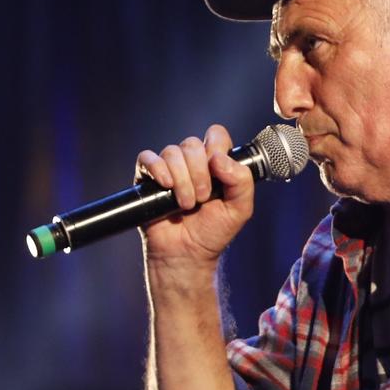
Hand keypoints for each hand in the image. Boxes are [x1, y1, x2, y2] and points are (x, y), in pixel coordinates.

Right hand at [137, 124, 256, 271]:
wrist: (186, 255)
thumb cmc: (212, 232)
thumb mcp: (239, 209)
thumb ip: (242, 181)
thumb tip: (219, 158)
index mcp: (214, 164)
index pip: (215, 135)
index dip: (216, 147)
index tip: (218, 171)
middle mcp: (191, 162)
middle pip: (192, 144)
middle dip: (199, 173)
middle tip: (203, 198)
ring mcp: (168, 169)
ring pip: (172, 152)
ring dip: (182, 180)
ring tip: (186, 204)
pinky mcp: (147, 178)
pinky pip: (147, 158)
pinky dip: (158, 169)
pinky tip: (166, 186)